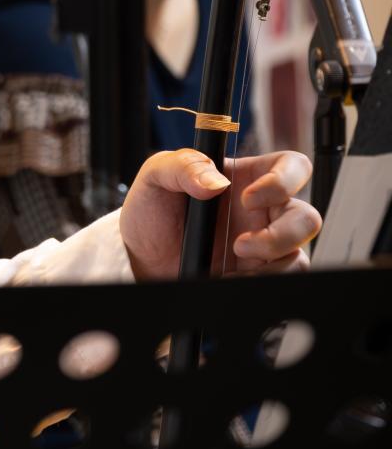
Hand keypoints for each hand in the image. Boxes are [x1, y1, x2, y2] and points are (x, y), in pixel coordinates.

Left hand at [119, 148, 320, 280]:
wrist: (141, 257)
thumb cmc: (152, 210)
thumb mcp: (157, 177)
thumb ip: (182, 166)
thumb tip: (214, 182)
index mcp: (246, 177)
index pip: (292, 166)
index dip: (284, 180)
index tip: (249, 197)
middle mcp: (262, 210)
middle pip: (307, 218)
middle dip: (283, 234)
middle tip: (241, 243)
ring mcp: (263, 244)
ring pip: (300, 255)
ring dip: (272, 264)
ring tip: (232, 267)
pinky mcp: (257, 273)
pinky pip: (283, 280)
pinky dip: (260, 283)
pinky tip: (230, 278)